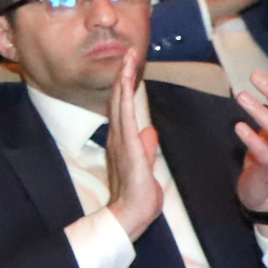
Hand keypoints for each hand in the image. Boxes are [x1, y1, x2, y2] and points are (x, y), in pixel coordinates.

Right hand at [101, 44, 165, 238]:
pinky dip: (124, 96)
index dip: (126, 88)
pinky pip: (125, 116)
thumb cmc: (139, 196)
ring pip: (120, 103)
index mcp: (123, 142)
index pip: (123, 109)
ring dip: (123, 80)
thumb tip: (149, 132)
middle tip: (128, 53)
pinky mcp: (128, 146)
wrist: (132, 214)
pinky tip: (125, 82)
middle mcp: (118, 137)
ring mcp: (121, 141)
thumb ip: (147, 148)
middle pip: (119, 100)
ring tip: (127, 59)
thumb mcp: (147, 167)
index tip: (131, 68)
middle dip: (124, 76)